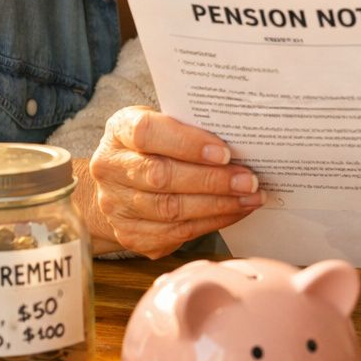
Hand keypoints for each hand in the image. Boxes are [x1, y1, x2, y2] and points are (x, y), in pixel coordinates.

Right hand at [83, 106, 262, 257]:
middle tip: (249, 180)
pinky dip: (212, 222)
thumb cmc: (155, 147)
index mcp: (119, 131)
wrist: (121, 186)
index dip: (186, 143)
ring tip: (250, 197)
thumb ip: (190, 128)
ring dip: (218, 205)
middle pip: (161, 176)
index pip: (147, 133)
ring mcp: (116, 206)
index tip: (224, 152)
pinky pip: (176, 233)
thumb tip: (240, 138)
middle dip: (212, 180)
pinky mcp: (131, 235)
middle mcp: (110, 169)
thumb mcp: (165, 125)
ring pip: (171, 209)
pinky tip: (235, 212)